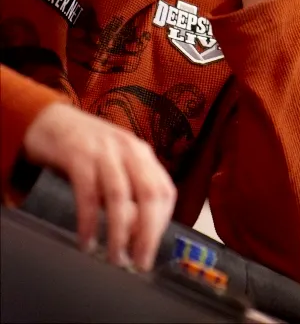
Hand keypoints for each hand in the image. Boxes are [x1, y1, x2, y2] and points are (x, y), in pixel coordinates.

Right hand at [23, 103, 176, 270]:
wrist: (52, 120)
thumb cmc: (87, 149)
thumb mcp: (115, 165)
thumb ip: (129, 191)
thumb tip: (138, 234)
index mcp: (142, 153)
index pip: (165, 191)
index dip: (162, 224)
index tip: (152, 249)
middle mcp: (128, 149)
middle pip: (149, 194)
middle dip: (147, 233)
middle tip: (140, 262)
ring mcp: (103, 151)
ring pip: (119, 196)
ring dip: (119, 232)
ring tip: (115, 257)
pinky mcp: (77, 155)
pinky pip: (87, 194)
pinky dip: (89, 221)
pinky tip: (87, 241)